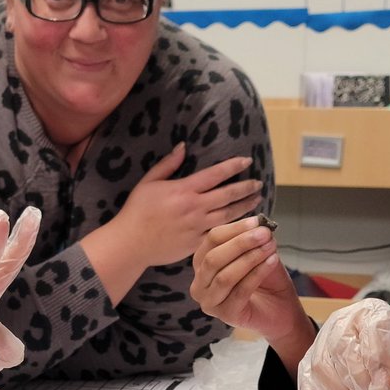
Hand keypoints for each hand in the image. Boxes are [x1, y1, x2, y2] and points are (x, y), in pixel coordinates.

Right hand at [121, 143, 262, 266]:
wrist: (130, 243)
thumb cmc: (137, 211)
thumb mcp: (148, 182)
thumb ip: (168, 164)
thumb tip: (183, 146)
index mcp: (184, 189)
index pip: (215, 174)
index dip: (234, 166)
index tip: (247, 161)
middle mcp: (194, 207)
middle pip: (228, 195)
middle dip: (246, 188)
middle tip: (258, 183)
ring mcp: (197, 226)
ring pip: (229, 215)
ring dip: (246, 206)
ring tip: (257, 200)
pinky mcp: (197, 243)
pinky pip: (220, 234)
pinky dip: (235, 229)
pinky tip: (245, 224)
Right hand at [191, 216, 305, 341]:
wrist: (281, 310)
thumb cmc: (266, 281)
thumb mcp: (258, 254)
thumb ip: (253, 240)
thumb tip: (258, 223)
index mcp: (202, 263)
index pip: (211, 240)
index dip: (235, 229)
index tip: (258, 222)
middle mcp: (199, 284)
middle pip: (213, 258)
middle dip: (241, 243)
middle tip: (265, 234)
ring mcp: (210, 302)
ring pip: (225, 276)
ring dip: (250, 258)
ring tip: (270, 247)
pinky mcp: (225, 315)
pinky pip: (240, 291)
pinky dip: (257, 274)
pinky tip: (272, 262)